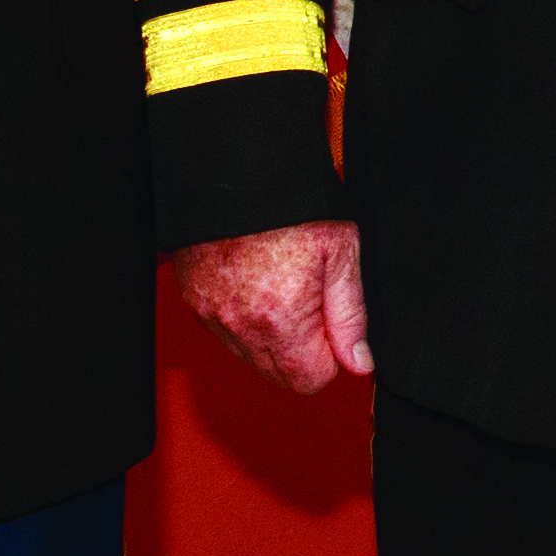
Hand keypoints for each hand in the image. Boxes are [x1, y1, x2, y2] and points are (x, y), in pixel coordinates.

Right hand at [168, 223, 369, 395]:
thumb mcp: (341, 253)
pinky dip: (245, 320)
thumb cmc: (291, 207)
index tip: (332, 324)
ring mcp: (214, 316)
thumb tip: (358, 361)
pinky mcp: (197, 303)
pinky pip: (227, 332)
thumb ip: (351, 315)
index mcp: (282, 319)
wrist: (238, 175)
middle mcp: (242, 325)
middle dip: (303, 350)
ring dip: (273, 336)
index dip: (332, 355)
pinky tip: (258, 286)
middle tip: (311, 301)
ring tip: (283, 287)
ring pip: (252, 356)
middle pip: (280, 374)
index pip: (311, 380)